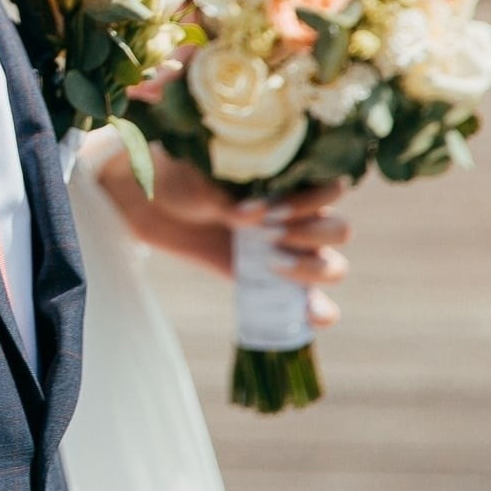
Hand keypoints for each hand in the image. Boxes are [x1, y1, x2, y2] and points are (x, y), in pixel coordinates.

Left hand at [89, 131, 352, 326]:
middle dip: (311, 234)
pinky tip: (306, 314)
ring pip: (333, 266)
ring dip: (313, 270)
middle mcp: (298, 214)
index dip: (313, 201)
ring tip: (271, 264)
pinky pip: (312, 302)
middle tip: (269, 233)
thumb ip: (226, 198)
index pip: (333, 188)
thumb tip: (253, 215)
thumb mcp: (198, 180)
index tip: (273, 207)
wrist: (151, 202)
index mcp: (291, 180)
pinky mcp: (273, 281)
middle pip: (339, 230)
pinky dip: (317, 310)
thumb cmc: (180, 177)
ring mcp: (289, 250)